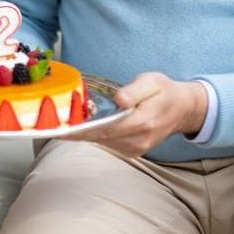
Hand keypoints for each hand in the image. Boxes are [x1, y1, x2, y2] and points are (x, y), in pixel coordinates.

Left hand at [67, 72, 207, 156]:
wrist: (182, 109)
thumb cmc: (164, 92)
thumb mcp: (152, 81)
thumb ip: (135, 90)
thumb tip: (119, 99)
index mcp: (142, 122)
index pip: (106, 127)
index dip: (82, 129)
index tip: (61, 128)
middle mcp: (138, 140)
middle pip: (99, 137)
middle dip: (75, 132)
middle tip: (50, 126)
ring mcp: (135, 149)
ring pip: (101, 142)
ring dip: (81, 134)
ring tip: (59, 125)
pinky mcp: (132, 151)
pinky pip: (107, 144)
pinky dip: (93, 136)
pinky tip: (79, 127)